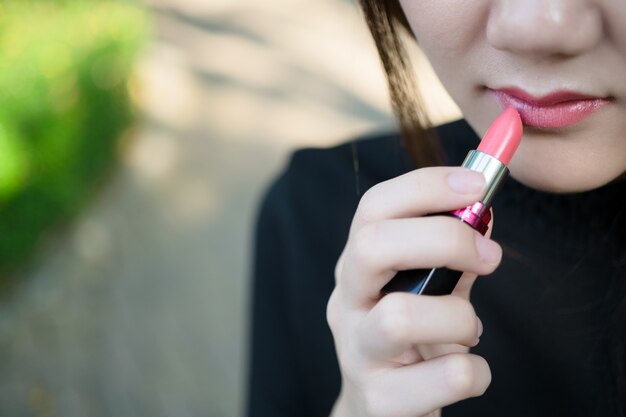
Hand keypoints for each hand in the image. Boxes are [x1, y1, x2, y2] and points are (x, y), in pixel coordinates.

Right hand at [327, 167, 501, 416]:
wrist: (381, 413)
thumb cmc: (410, 342)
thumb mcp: (423, 291)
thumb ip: (449, 255)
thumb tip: (484, 209)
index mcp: (357, 269)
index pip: (373, 209)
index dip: (424, 186)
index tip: (478, 183)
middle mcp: (346, 305)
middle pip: (372, 246)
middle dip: (442, 239)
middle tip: (490, 254)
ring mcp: (357, 353)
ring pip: (399, 317)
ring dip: (458, 318)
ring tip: (468, 331)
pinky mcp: (380, 402)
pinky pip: (445, 377)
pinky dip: (474, 372)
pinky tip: (467, 372)